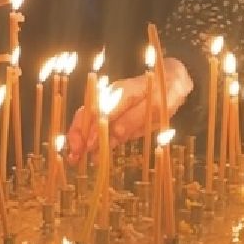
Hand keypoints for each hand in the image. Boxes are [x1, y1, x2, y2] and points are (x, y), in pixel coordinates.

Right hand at [65, 59, 192, 162]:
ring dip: (80, 141)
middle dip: (78, 135)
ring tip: (74, 159)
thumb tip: (115, 133)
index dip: (93, 129)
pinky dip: (93, 143)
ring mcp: (109, 108)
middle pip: (87, 115)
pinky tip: (90, 157)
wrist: (170, 83)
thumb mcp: (156, 106)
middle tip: (74, 155)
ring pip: (88, 123)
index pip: (100, 111)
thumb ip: (134, 118)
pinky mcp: (114, 118)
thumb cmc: (165, 93)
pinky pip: (100, 131)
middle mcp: (109, 98)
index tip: (89, 146)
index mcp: (120, 92)